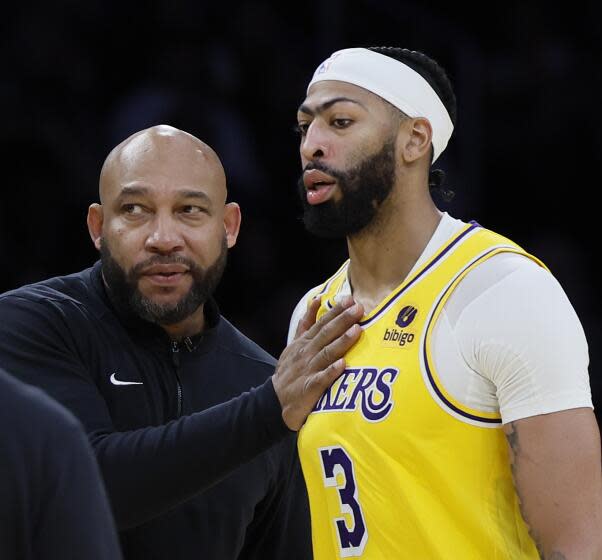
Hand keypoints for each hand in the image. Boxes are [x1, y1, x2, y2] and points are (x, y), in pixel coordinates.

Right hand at [272, 296, 363, 429]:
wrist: (274, 401)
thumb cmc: (290, 371)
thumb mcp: (294, 344)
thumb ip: (306, 323)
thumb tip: (316, 300)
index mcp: (304, 342)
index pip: (321, 323)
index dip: (335, 311)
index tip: (350, 299)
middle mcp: (307, 353)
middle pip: (326, 334)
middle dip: (343, 320)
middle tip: (358, 308)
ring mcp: (308, 370)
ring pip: (327, 353)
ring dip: (342, 341)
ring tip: (356, 330)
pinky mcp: (310, 388)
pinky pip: (321, 379)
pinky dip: (331, 372)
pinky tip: (342, 365)